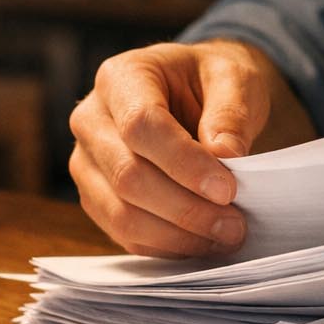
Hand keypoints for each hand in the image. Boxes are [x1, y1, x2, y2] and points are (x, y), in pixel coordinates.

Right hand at [69, 41, 276, 256]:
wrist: (196, 94)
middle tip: (235, 224)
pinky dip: (167, 246)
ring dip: (178, 235)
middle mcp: (91, 120)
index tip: (227, 189)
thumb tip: (226, 155)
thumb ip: (230, 112)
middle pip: (128, 176)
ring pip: (121, 214)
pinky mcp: (97, 197)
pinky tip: (204, 242)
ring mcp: (88, 162)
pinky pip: (124, 234)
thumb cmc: (212, 82)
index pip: (141, 125)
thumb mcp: (234, 78)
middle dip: (186, 208)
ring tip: (226, 236)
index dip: (184, 163)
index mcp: (121, 78)